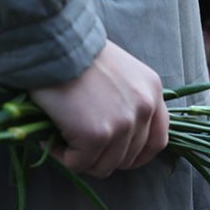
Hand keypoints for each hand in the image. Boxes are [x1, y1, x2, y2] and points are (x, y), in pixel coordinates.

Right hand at [29, 40, 168, 177]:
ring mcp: (123, 124)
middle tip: (78, 143)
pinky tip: (52, 137)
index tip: (118, 157)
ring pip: (104, 166)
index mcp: (152, 92)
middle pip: (129, 158)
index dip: (137, 156)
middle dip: (103, 156)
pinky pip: (79, 164)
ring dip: (81, 158)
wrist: (55, 42)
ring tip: (62, 138)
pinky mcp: (97, 136)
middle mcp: (144, 109)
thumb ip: (128, 99)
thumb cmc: (77, 53)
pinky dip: (61, 155)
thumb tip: (116, 136)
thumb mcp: (120, 72)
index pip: (157, 140)